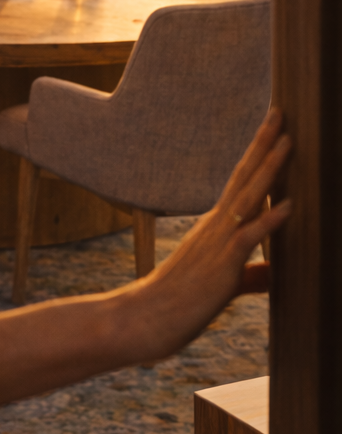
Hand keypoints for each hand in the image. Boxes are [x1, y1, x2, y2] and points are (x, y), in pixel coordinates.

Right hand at [0, 110, 290, 415]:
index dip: (259, 156)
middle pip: (245, 177)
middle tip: (281, 112)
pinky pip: (249, 238)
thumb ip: (251, 276)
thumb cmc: (178, 306)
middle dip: (265, 144)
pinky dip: (271, 220)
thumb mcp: (223, 286)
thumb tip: (274, 274)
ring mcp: (217, 243)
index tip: (274, 128)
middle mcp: (216, 227)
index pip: (242, 183)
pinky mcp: (221, 265)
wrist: (142, 321)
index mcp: (215, 229)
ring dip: (270, 168)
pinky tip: (291, 205)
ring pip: (249, 197)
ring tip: (289, 140)